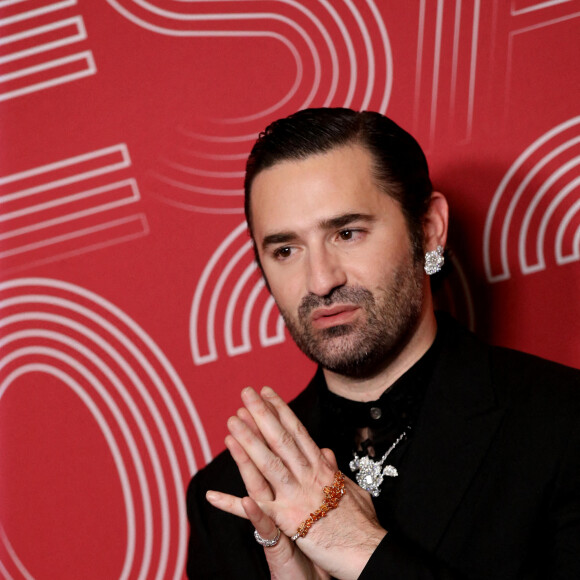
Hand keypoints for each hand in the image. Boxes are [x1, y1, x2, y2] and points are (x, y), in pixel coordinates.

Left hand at [206, 386, 386, 579]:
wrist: (371, 553)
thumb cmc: (364, 525)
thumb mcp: (352, 491)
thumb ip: (335, 470)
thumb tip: (325, 451)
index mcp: (322, 469)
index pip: (298, 432)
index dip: (281, 410)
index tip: (267, 392)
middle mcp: (308, 477)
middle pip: (281, 439)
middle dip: (262, 414)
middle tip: (246, 392)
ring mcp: (297, 497)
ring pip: (268, 463)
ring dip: (249, 441)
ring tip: (232, 420)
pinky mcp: (288, 523)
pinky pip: (254, 513)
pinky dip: (231, 506)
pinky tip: (212, 495)